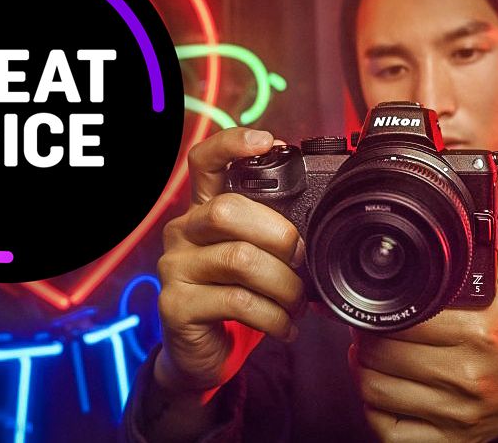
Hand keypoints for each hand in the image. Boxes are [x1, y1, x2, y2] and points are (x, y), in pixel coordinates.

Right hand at [153, 127, 306, 400]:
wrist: (204, 354)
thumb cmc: (238, 298)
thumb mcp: (256, 258)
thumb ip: (272, 232)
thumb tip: (323, 219)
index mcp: (204, 210)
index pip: (204, 161)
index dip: (232, 144)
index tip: (267, 142)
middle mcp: (182, 231)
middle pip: (227, 210)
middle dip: (279, 235)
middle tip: (300, 260)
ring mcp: (174, 268)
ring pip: (239, 259)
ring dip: (283, 285)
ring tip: (297, 303)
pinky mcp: (176, 305)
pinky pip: (237, 303)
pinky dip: (274, 317)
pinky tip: (285, 327)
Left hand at [350, 169, 497, 441]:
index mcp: (482, 333)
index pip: (404, 321)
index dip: (382, 311)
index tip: (381, 303)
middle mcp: (469, 376)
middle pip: (381, 356)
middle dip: (368, 338)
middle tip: (372, 326)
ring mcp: (458, 414)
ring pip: (376, 392)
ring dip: (365, 372)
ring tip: (373, 353)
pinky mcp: (450, 441)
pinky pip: (390, 431)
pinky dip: (377, 411)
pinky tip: (385, 391)